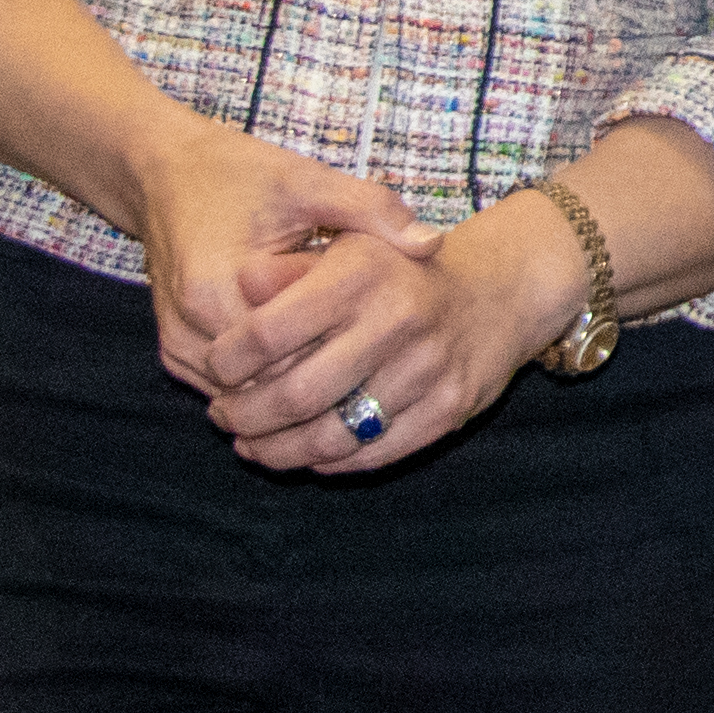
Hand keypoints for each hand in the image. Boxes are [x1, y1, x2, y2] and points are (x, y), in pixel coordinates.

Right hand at [127, 117, 442, 391]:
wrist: (166, 175)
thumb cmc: (241, 175)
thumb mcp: (308, 181)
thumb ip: (369, 209)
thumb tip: (432, 244)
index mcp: (216, 293)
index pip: (294, 356)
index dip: (346, 353)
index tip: (392, 343)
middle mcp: (188, 333)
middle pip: (272, 386)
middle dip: (326, 376)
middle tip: (385, 365)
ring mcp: (177, 350)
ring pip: (251, 395)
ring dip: (297, 385)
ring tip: (357, 366)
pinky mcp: (176, 353)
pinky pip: (232, 386)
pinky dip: (271, 380)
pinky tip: (316, 361)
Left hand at [194, 193, 588, 473]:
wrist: (498, 290)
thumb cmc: (399, 272)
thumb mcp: (347, 249)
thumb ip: (289, 269)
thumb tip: (239, 285)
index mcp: (363, 272)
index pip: (266, 333)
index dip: (226, 361)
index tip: (215, 369)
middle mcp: (398, 318)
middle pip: (293, 395)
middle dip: (243, 417)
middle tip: (223, 416)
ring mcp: (427, 369)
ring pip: (330, 436)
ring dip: (277, 451)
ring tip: (252, 445)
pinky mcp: (448, 408)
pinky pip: (371, 455)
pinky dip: (327, 462)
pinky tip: (305, 454)